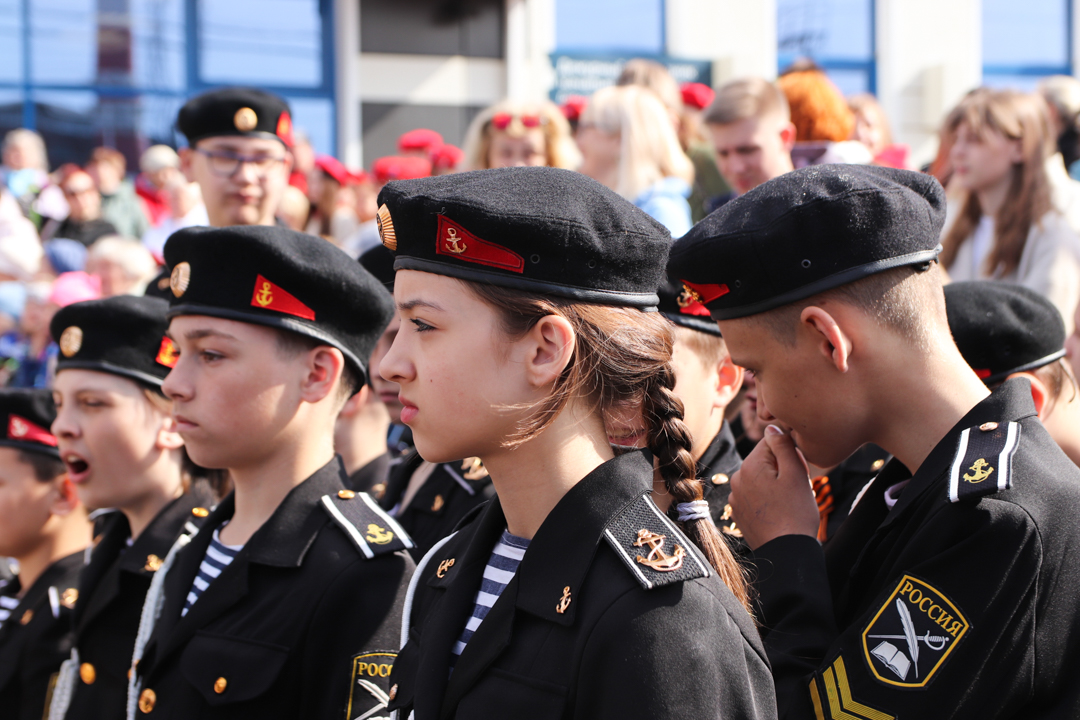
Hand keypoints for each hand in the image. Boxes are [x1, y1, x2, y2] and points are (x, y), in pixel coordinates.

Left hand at [729, 424, 820, 549]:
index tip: (800, 468)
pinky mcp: (739, 512)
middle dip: (783, 468)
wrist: (787, 552)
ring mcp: (736, 497)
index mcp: (749, 466)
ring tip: (790, 500)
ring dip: (776, 483)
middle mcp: (737, 479)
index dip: (789, 452)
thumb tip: (771, 426)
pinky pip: (756, 495)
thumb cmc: (796, 513)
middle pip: (764, 461)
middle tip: (798, 486)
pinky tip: (780, 511)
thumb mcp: (796, 474)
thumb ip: (783, 445)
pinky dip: (768, 498)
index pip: (770, 443)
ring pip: (761, 479)